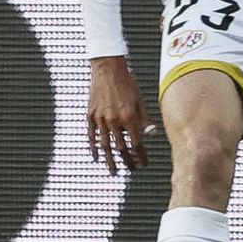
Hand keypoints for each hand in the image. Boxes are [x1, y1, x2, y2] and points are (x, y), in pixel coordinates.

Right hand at [87, 56, 152, 173]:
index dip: (141, 155)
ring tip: (114, 172)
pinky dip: (94, 148)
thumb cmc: (127, 84)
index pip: (137, 143)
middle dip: (127, 161)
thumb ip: (145, 119)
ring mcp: (100, 119)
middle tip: (132, 170)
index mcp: (129, 116)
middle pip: (120, 147)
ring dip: (110, 160)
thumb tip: (152, 135)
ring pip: (105, 145)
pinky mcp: (90, 115)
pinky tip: (96, 158)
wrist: (108, 69)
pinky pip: (91, 136)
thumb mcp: (140, 101)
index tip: (144, 163)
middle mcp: (114, 120)